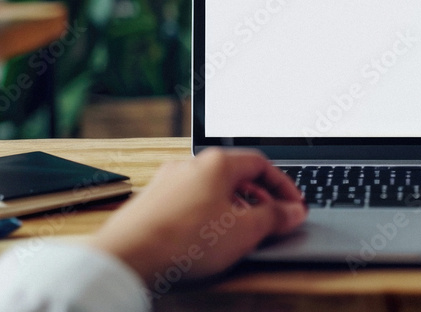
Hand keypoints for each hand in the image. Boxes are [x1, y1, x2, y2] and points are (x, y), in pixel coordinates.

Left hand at [88, 148, 306, 286]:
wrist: (127, 257)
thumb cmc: (184, 240)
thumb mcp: (244, 231)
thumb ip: (274, 218)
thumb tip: (293, 212)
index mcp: (216, 163)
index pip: (261, 164)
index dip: (283, 186)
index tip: (293, 204)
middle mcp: (190, 165)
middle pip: (235, 175)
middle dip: (259, 198)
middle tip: (272, 219)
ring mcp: (167, 182)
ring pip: (211, 189)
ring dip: (232, 207)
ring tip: (241, 232)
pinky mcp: (151, 202)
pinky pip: (189, 202)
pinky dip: (206, 215)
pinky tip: (207, 239)